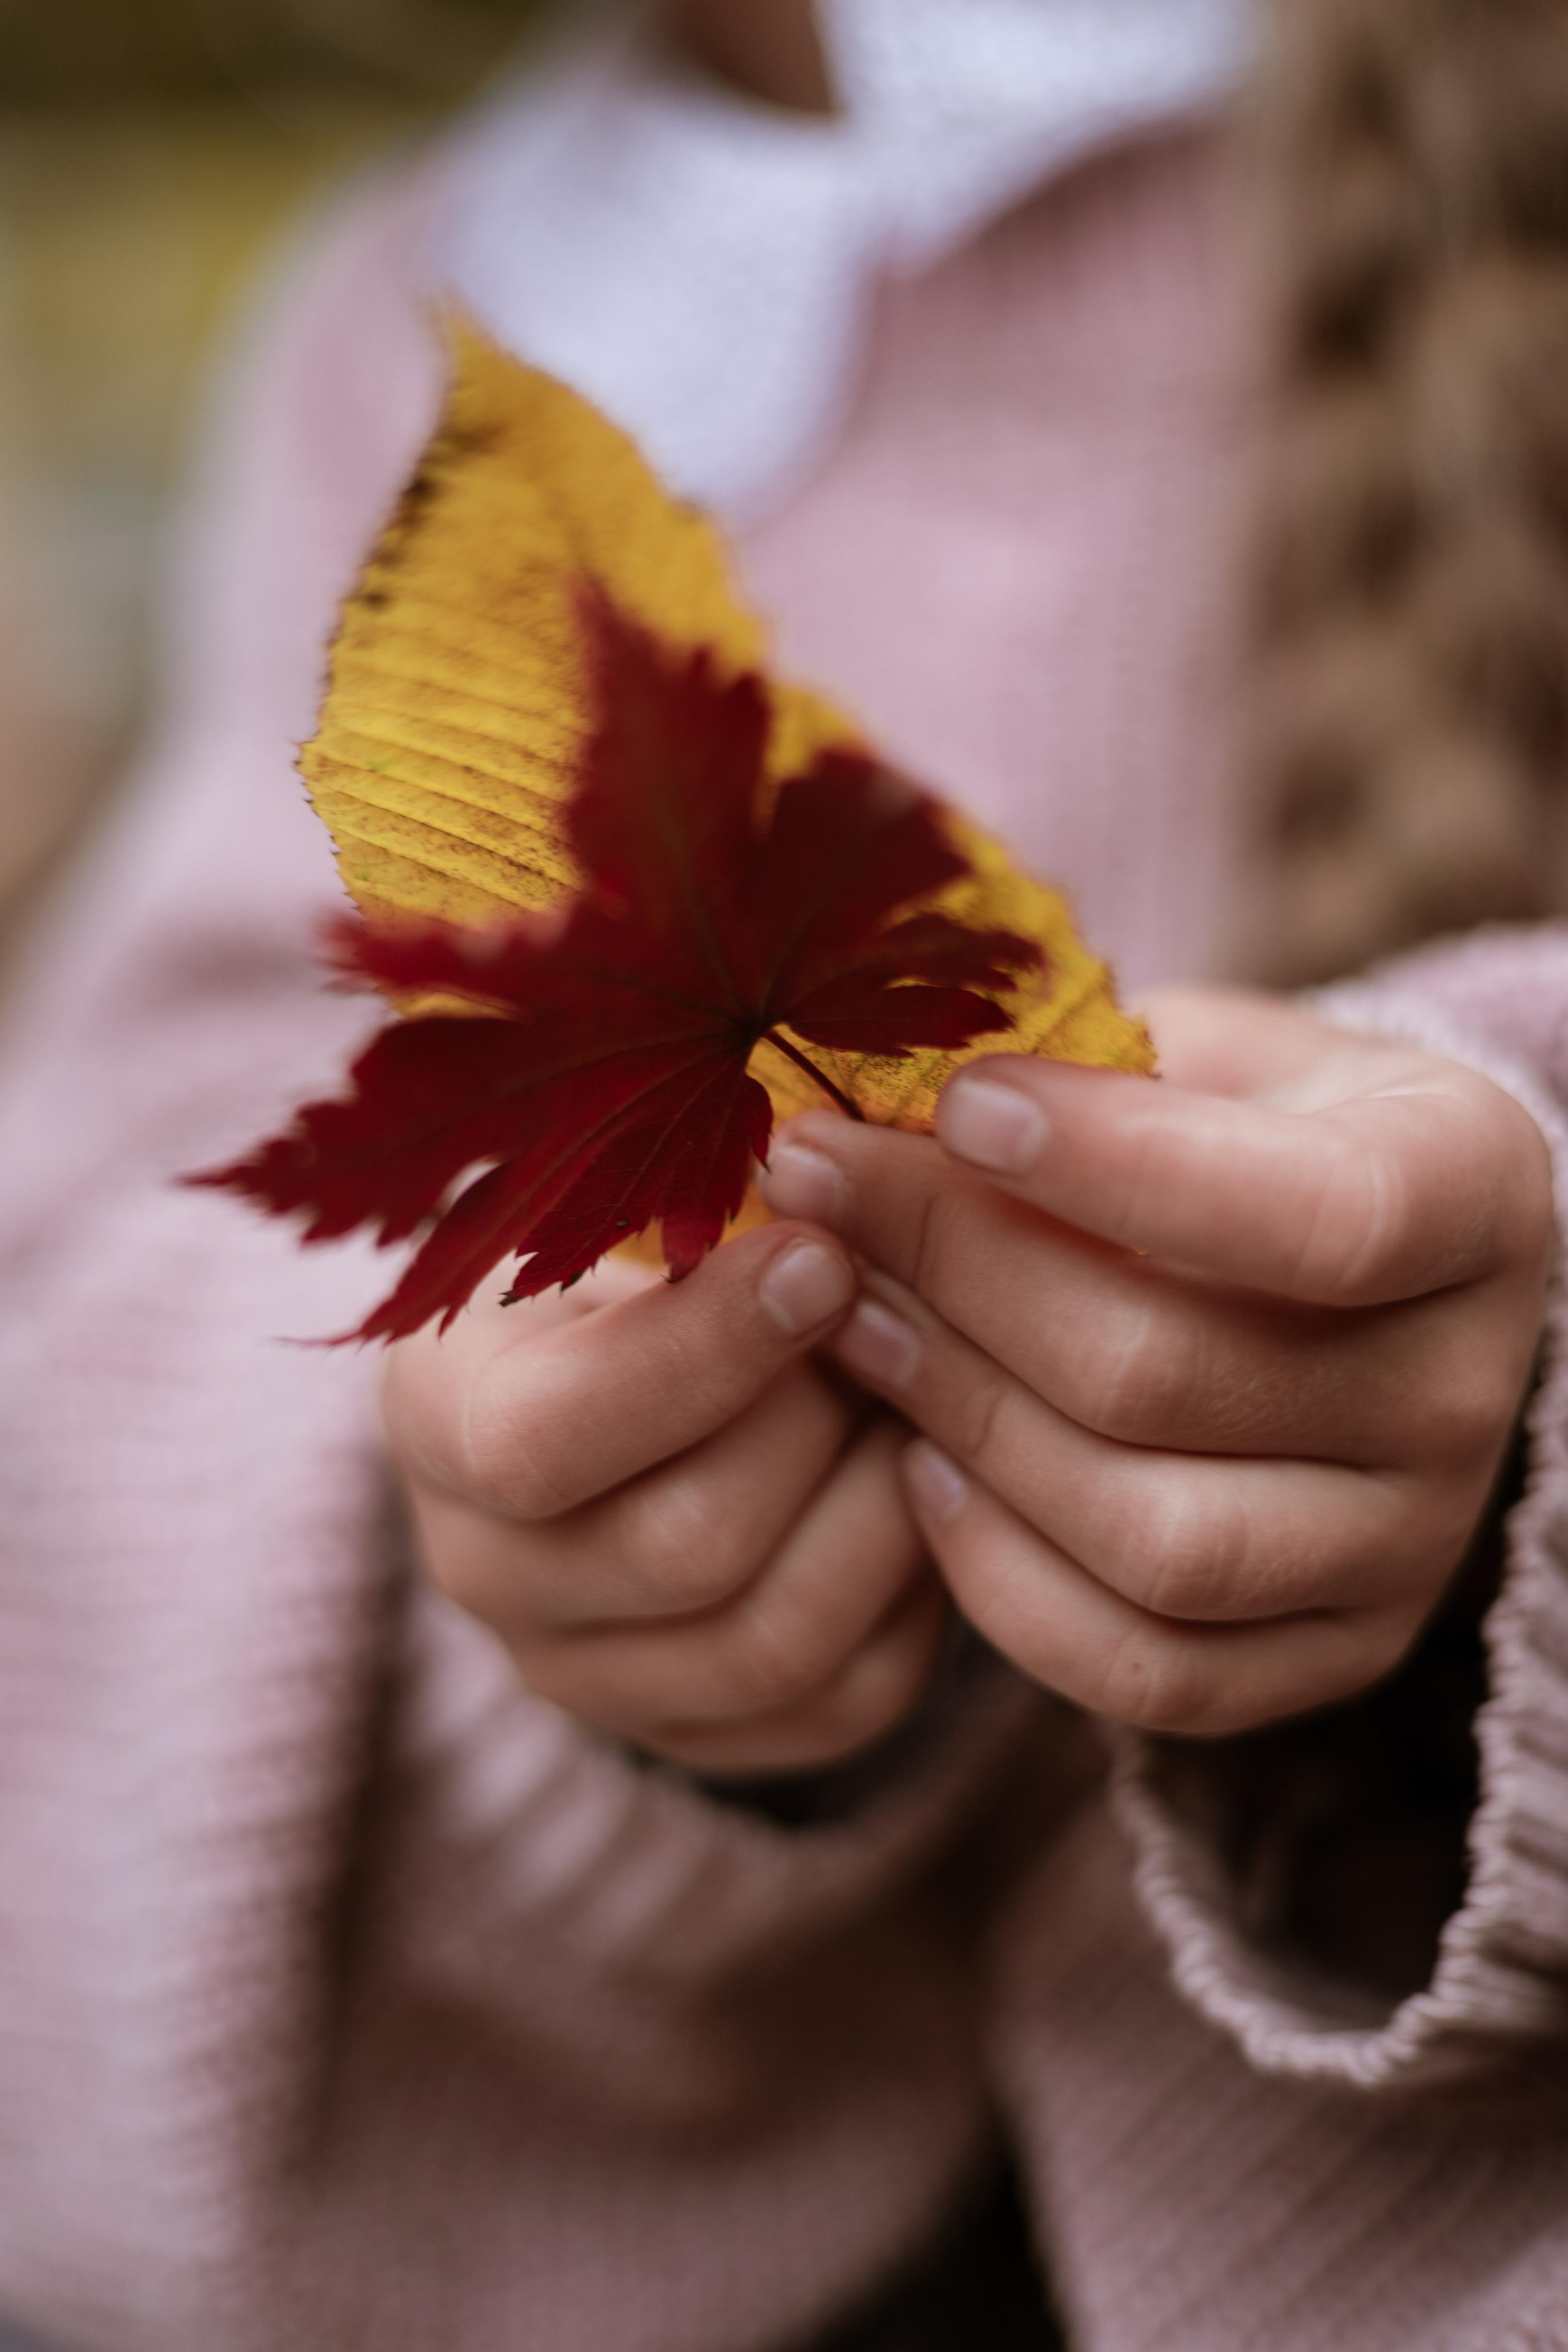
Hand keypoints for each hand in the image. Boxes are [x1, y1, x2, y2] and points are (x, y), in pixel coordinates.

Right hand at [381, 1223, 945, 1773]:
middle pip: (688, 1547)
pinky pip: (852, 1700)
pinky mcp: (707, 1738)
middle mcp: (487, 1577)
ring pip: (782, 1640)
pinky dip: (918, 1591)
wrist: (613, 1379)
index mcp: (436, 1422)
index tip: (822, 1256)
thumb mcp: (608, 1205)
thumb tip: (832, 1204)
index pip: (542, 1441)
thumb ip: (682, 1206)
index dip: (703, 1352)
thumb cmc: (625, 1256)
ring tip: (920, 1397)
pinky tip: (920, 1483)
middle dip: (822, 1420)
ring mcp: (591, 1680)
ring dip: (887, 1505)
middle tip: (890, 1321)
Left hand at [759, 987, 1552, 1737]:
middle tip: (823, 1190)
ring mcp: (1411, 1544)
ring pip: (1152, 1542)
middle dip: (958, 1275)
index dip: (1115, 1166)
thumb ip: (1081, 1062)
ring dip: (958, 1420)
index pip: (1323, 1216)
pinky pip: (1142, 1669)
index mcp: (1473, 1189)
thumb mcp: (1195, 1049)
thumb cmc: (1232, 1124)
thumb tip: (873, 1090)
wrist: (1322, 1266)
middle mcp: (1469, 1386)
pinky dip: (997, 1575)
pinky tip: (916, 1463)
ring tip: (846, 1320)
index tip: (958, 1101)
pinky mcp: (1333, 1654)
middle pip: (1174, 1378)